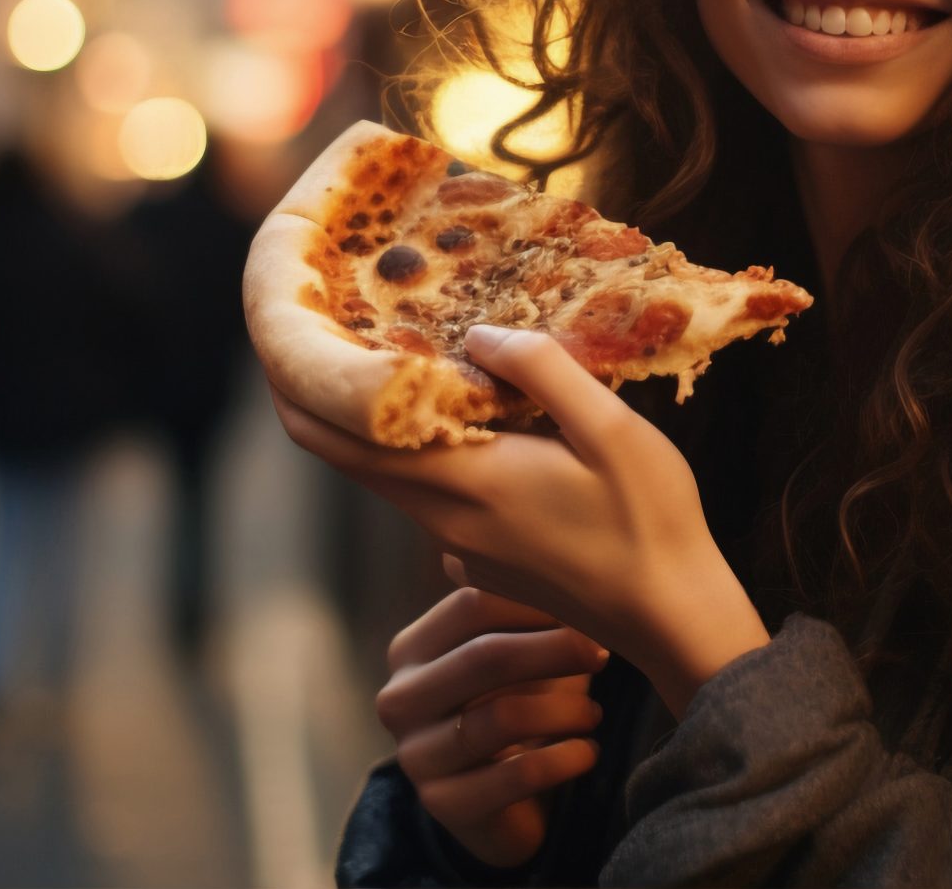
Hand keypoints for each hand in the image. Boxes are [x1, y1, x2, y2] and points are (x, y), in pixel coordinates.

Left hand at [273, 325, 770, 717]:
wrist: (673, 616)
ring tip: (380, 365)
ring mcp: (463, 547)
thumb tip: (478, 337)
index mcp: (467, 482)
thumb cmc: (650, 520)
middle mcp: (447, 520)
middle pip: (352, 458)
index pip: (346, 438)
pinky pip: (431, 495)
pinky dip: (419, 453)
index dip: (299, 388)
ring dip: (371, 426)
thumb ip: (542, 372)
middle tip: (314, 335)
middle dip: (320, 399)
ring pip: (393, 476)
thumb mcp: (611, 429)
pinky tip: (456, 417)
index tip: (277, 337)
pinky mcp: (486, 560)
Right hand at [379, 585, 608, 868]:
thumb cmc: (515, 706)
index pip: (471, 605)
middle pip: (483, 657)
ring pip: (500, 718)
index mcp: (411, 649)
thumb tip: (555, 548)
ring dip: (564, 711)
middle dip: (554, 650)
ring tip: (595, 712)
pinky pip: (514, 776)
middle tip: (602, 651)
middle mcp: (400, 700)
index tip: (588, 608)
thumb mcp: (516, 655)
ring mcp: (417, 757)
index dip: (536, 602)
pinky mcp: (445, 806)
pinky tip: (588, 752)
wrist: (501, 804)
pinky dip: (563, 759)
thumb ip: (522, 608)